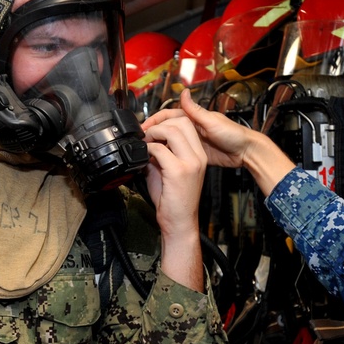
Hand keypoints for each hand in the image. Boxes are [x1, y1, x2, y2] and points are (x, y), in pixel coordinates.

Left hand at [140, 107, 208, 291]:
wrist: (180, 222)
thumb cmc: (174, 200)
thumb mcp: (168, 171)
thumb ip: (161, 153)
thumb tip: (146, 142)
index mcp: (199, 154)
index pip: (187, 123)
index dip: (167, 121)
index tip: (152, 127)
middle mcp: (198, 156)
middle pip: (182, 122)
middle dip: (160, 123)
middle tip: (146, 133)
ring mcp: (191, 163)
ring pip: (172, 130)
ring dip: (154, 133)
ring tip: (146, 142)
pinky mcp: (179, 172)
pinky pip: (160, 149)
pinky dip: (148, 149)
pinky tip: (145, 157)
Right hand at [143, 89, 295, 195]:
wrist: (245, 152)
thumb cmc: (233, 134)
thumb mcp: (212, 121)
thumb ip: (195, 110)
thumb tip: (183, 92)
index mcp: (193, 117)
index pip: (168, 116)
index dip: (154, 121)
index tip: (143, 128)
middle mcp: (191, 127)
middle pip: (166, 128)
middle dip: (152, 132)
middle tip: (140, 141)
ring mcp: (192, 141)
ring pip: (170, 141)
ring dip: (158, 144)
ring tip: (145, 150)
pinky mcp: (195, 152)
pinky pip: (177, 152)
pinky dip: (168, 154)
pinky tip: (160, 159)